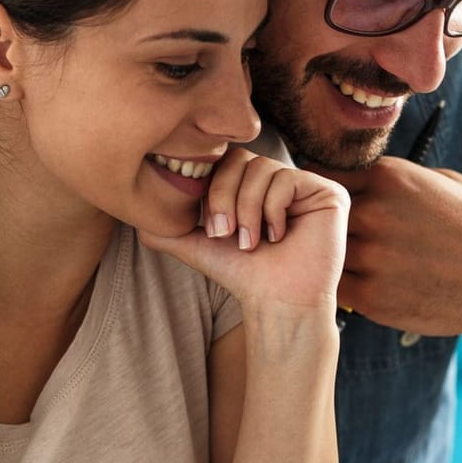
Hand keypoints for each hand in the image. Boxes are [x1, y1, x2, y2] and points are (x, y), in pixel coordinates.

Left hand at [138, 147, 347, 311]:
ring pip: (262, 170)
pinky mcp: (329, 193)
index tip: (213, 230)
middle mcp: (282, 179)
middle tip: (229, 235)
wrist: (276, 302)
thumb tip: (132, 214)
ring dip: (248, 210)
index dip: (213, 189)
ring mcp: (307, 185)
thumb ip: (167, 227)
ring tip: (252, 241)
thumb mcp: (197, 245)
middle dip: (226, 199)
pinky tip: (278, 236)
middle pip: (242, 160)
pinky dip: (273, 210)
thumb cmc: (242, 275)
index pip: (226, 160)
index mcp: (255, 184)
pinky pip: (288, 179)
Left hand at [316, 158, 461, 344]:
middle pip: (323, 216)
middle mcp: (375, 214)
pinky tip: (376, 282)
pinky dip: (350, 286)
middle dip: (330, 226)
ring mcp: (371, 258)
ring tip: (367, 261)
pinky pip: (340, 287)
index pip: (329, 176)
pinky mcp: (373, 298)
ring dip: (338, 257)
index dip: (331, 191)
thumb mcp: (444, 182)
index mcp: (390, 177)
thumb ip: (396, 180)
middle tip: (350, 236)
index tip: (335, 203)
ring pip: (328, 253)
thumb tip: (360, 181)